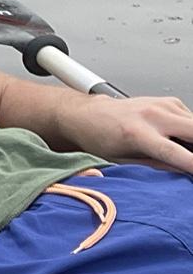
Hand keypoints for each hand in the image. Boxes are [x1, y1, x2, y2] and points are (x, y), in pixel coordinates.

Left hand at [63, 94, 192, 173]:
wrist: (90, 114)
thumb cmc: (101, 138)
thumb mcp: (123, 161)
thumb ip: (156, 167)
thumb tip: (184, 173)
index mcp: (136, 133)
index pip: (173, 152)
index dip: (191, 164)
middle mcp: (152, 115)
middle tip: (192, 159)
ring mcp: (162, 105)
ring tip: (183, 150)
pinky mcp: (169, 101)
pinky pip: (192, 117)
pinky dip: (191, 130)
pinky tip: (179, 139)